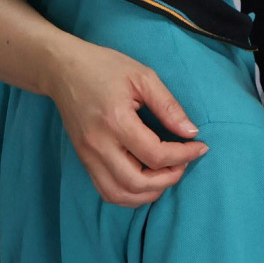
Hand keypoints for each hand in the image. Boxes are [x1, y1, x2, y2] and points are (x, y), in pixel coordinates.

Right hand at [46, 37, 207, 205]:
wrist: (63, 70)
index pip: (155, 154)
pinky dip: (129, 194)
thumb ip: (168, 106)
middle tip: (184, 163)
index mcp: (116, 121)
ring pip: (120, 194)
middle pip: (138, 183)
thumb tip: (191, 132)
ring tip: (167, 174)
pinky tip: (146, 181)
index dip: (184, 155)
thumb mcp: (142, 76)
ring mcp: (88, 156)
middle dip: (168, 179)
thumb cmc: (104, 67)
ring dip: (149, 192)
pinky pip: (106, 191)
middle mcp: (99, 145)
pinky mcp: (84, 160)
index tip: (200, 147)